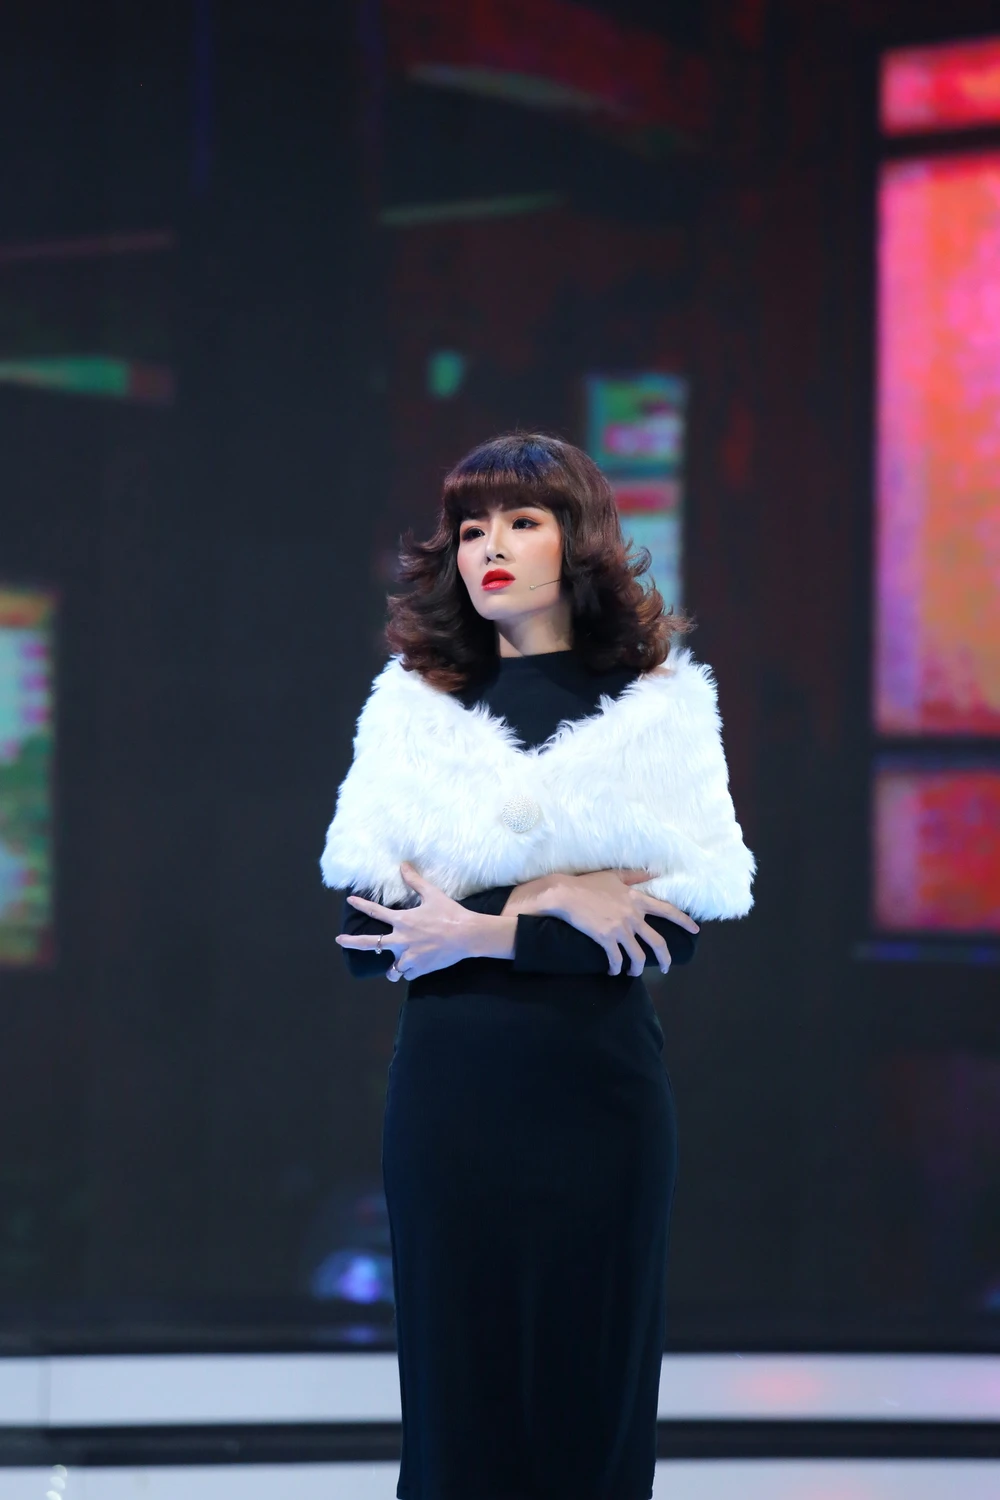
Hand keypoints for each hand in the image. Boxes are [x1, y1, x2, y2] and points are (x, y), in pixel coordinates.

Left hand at [336, 863, 481, 981]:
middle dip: (352, 942)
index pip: (376, 912)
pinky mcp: (419, 969)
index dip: (361, 905)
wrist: (466, 935)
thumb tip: (403, 864)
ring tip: (394, 968)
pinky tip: (415, 968)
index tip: (350, 901)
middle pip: (369, 944)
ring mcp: (408, 956)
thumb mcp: (432, 894)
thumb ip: (415, 881)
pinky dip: (409, 972)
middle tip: (339, 941)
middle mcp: (400, 940)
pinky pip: (407, 974)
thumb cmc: (449, 913)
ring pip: (391, 968)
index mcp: (402, 921)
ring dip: (392, 968)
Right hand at [537, 868, 698, 976]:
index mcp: (637, 900)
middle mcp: (633, 916)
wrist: (566, 894)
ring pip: (637, 956)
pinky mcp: (605, 939)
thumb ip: (634, 876)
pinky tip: (612, 971)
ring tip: (632, 973)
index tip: (695, 930)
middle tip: (665, 968)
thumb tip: (652, 873)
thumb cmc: (588, 884)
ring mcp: (620, 929)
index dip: (684, 921)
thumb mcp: (614, 875)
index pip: (668, 911)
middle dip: (665, 959)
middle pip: (657, 942)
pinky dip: (615, 968)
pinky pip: (616, 959)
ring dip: (636, 969)